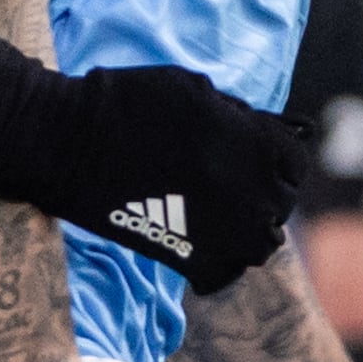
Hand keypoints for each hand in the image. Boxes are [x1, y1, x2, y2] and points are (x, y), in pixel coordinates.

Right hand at [0, 65, 311, 292]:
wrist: (67, 139)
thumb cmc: (122, 102)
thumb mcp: (191, 88)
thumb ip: (235, 112)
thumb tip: (265, 130)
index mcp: (248, 139)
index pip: (295, 162)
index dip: (281, 164)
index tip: (264, 165)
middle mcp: (243, 184)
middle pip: (281, 204)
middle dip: (266, 197)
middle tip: (239, 193)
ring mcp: (217, 224)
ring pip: (261, 244)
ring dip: (249, 233)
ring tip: (226, 223)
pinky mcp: (185, 254)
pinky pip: (226, 273)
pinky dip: (222, 266)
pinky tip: (205, 249)